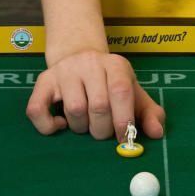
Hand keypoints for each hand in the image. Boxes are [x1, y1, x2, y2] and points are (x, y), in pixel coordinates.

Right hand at [26, 48, 166, 140]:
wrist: (80, 58)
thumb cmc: (111, 83)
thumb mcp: (133, 93)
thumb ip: (149, 114)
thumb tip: (157, 134)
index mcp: (116, 65)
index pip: (121, 91)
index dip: (124, 119)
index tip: (123, 137)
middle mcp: (89, 63)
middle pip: (98, 105)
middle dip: (102, 129)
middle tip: (102, 132)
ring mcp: (64, 71)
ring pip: (73, 110)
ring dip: (81, 128)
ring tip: (85, 123)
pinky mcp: (43, 81)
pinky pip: (38, 109)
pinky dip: (48, 125)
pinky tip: (60, 124)